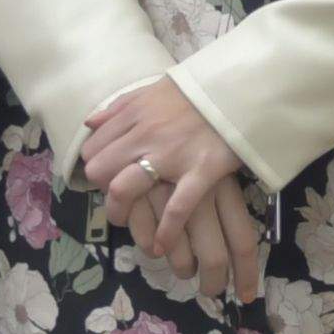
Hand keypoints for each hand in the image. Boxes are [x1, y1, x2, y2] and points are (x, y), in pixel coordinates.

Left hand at [80, 77, 263, 302]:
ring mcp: (171, 154)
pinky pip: (176, 208)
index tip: (108, 177)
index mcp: (134, 114)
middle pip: (100, 171)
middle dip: (102, 193)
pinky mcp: (200, 171)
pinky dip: (166, 232)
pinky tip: (162, 245)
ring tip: (129, 225)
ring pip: (123, 188)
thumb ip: (121, 106)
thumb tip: (91, 123)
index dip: (96, 167)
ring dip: (121, 214)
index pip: (93, 149)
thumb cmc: (198, 91)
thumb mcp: (153, 89)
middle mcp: (145, 134)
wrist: (242, 89)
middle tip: (118, 204)